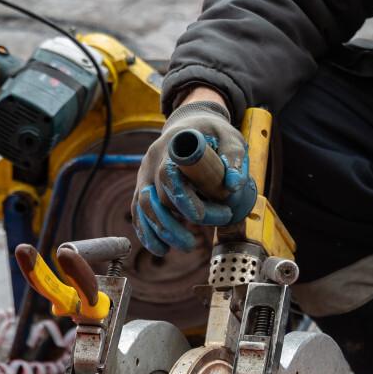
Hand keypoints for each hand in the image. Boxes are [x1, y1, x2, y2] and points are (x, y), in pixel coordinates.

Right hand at [132, 93, 257, 254]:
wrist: (190, 124)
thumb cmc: (212, 132)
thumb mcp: (230, 137)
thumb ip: (234, 158)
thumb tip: (233, 186)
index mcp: (172, 147)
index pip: (169, 175)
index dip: (182, 198)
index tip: (199, 216)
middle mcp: (152, 161)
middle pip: (159, 197)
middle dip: (180, 220)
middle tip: (209, 228)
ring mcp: (144, 175)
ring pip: (145, 208)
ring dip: (163, 232)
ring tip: (188, 245)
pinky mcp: (143, 188)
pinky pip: (138, 213)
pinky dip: (147, 233)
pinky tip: (161, 249)